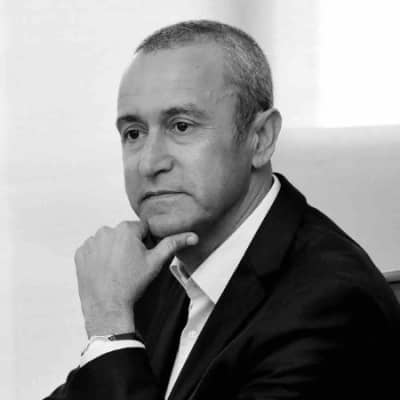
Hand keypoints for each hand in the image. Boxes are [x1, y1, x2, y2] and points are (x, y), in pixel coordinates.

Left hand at [74, 221, 197, 336]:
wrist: (107, 306)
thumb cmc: (131, 284)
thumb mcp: (155, 262)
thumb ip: (173, 244)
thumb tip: (192, 236)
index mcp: (126, 229)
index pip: (141, 229)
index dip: (145, 243)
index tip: (142, 257)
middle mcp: (106, 230)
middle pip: (124, 233)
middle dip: (129, 245)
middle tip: (131, 265)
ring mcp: (91, 242)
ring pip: (109, 240)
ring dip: (114, 249)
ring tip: (117, 269)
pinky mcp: (81, 253)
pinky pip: (94, 249)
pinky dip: (99, 256)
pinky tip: (106, 270)